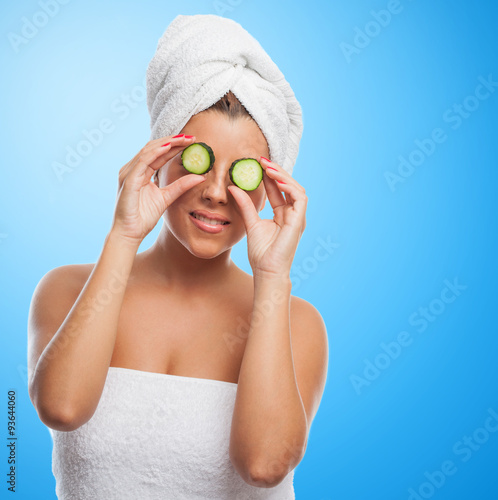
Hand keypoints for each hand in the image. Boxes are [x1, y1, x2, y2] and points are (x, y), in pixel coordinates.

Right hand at [111, 134, 205, 243]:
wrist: (129, 233)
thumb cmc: (143, 217)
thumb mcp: (167, 198)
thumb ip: (181, 186)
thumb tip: (200, 177)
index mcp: (141, 172)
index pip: (159, 154)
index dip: (175, 146)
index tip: (191, 142)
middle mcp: (133, 169)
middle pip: (154, 148)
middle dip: (173, 141)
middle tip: (190, 137)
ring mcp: (129, 173)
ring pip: (148, 151)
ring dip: (167, 143)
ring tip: (182, 139)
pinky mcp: (128, 180)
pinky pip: (142, 162)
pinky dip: (155, 153)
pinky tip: (168, 148)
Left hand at [227, 157, 306, 279]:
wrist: (267, 271)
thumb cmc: (261, 253)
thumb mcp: (250, 222)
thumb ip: (245, 205)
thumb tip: (233, 188)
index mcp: (282, 214)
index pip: (277, 190)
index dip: (269, 177)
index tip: (256, 164)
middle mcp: (292, 214)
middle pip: (287, 186)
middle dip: (276, 172)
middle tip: (262, 160)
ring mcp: (298, 217)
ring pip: (295, 188)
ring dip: (282, 176)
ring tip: (267, 167)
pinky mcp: (299, 221)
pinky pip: (300, 198)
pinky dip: (289, 187)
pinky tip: (277, 180)